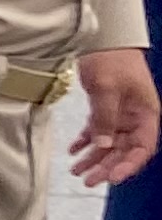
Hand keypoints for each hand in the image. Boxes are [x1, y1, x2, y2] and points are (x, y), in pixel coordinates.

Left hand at [72, 46, 157, 187]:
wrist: (103, 38)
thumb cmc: (113, 59)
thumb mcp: (107, 88)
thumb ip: (105, 118)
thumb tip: (103, 146)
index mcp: (145, 114)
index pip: (143, 148)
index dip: (129, 165)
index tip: (113, 177)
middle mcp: (135, 117)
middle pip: (124, 150)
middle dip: (107, 166)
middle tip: (89, 180)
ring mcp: (121, 114)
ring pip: (109, 143)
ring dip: (94, 158)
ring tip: (77, 171)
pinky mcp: (105, 108)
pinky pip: (98, 131)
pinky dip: (86, 142)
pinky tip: (74, 151)